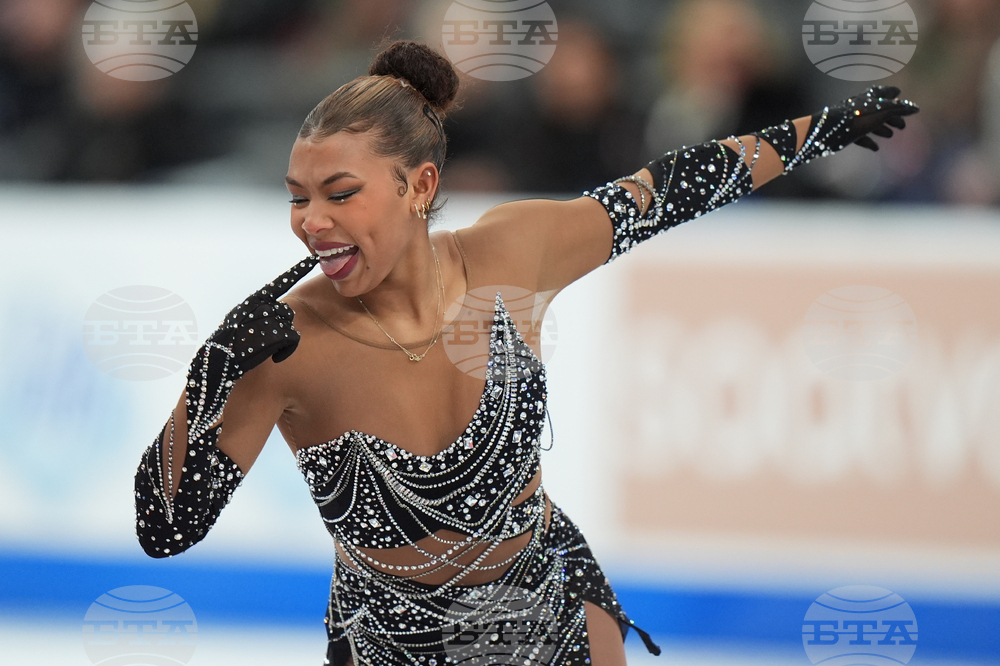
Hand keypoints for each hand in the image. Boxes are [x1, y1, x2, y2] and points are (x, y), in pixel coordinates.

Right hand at [209, 255, 317, 373]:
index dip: (298, 270)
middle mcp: (264, 305)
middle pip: (286, 312)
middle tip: (260, 339)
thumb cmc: (230, 341)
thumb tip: (276, 313)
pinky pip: (294, 339)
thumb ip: (259, 311)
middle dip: (279, 326)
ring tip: (262, 347)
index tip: (313, 259)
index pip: (280, 282)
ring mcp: (271, 318)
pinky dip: (286, 351)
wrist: (220, 358)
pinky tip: (275, 357)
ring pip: (289, 326)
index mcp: (255, 299)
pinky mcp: (278, 333)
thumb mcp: (241, 318)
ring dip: (281, 339)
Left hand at [806, 85, 918, 157]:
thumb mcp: (882, 112)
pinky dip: (869, 141)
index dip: (891, 92)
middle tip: (902, 126)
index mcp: (868, 98)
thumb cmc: (856, 118)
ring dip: (881, 129)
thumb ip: (899, 109)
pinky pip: (859, 137)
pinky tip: (875, 149)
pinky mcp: (844, 134)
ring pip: (869, 124)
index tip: (898, 91)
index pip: (883, 92)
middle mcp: (859, 107)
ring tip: (890, 135)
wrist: (827, 132)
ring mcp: (851, 120)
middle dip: (891, 117)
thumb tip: (916, 108)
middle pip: (879, 110)